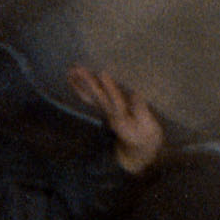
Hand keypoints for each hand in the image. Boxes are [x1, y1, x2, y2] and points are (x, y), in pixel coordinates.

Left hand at [62, 59, 165, 174]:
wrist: (138, 150)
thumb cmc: (146, 135)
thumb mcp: (149, 126)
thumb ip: (142, 111)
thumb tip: (136, 94)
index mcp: (123, 118)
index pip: (115, 101)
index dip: (110, 88)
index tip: (104, 74)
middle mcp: (111, 115)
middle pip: (98, 98)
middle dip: (89, 83)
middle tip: (79, 69)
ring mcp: (106, 113)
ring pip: (91, 98)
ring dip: (80, 85)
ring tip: (71, 71)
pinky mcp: (104, 111)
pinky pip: (90, 99)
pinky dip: (81, 90)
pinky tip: (73, 80)